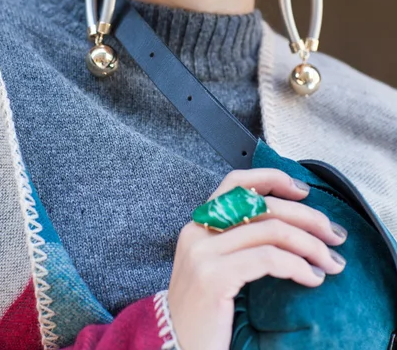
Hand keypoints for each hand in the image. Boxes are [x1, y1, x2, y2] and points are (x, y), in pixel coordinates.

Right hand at [168, 168, 347, 349]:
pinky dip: (298, 265)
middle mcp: (197, 231)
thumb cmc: (204, 312)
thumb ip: (239, 241)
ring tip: (330, 263)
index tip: (304, 191)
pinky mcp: (213, 277)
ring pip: (271, 231)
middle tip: (335, 236)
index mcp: (199, 224)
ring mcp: (203, 253)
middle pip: (263, 206)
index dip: (273, 179)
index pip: (236, 182)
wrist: (176, 348)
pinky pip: (268, 259)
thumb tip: (290, 225)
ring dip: (311, 245)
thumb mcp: (217, 266)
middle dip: (308, 217)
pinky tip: (313, 278)